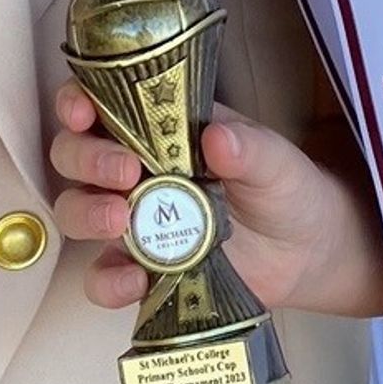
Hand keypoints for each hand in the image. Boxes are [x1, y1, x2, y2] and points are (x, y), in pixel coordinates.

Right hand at [49, 85, 382, 317]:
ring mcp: (134, 221)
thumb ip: (249, 148)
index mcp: (160, 129)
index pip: (100, 104)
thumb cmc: (284, 188)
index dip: (78, 103)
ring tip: (120, 221)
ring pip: (77, 212)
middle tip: (124, 171)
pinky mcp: (142, 269)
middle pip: (74, 156)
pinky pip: (104, 277)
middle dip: (86, 160)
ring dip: (87, 214)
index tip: (83, 112)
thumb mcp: (276, 161)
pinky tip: (133, 278)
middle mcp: (135, 171)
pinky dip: (108, 280)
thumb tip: (218, 137)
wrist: (308, 252)